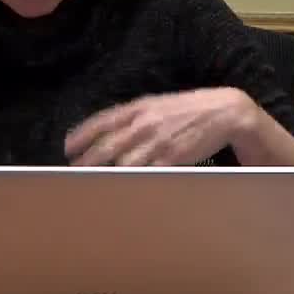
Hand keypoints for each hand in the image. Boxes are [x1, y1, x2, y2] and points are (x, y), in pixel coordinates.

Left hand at [64, 88, 258, 166]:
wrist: (224, 112)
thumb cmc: (189, 109)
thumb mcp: (158, 104)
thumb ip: (134, 116)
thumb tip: (110, 131)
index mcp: (139, 108)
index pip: (102, 122)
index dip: (82, 136)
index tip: (68, 148)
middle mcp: (145, 123)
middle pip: (107, 146)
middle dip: (88, 161)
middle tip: (76, 171)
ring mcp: (158, 142)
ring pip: (123, 164)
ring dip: (109, 176)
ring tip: (97, 185)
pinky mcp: (172, 158)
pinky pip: (147, 174)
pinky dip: (134, 182)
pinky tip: (126, 189)